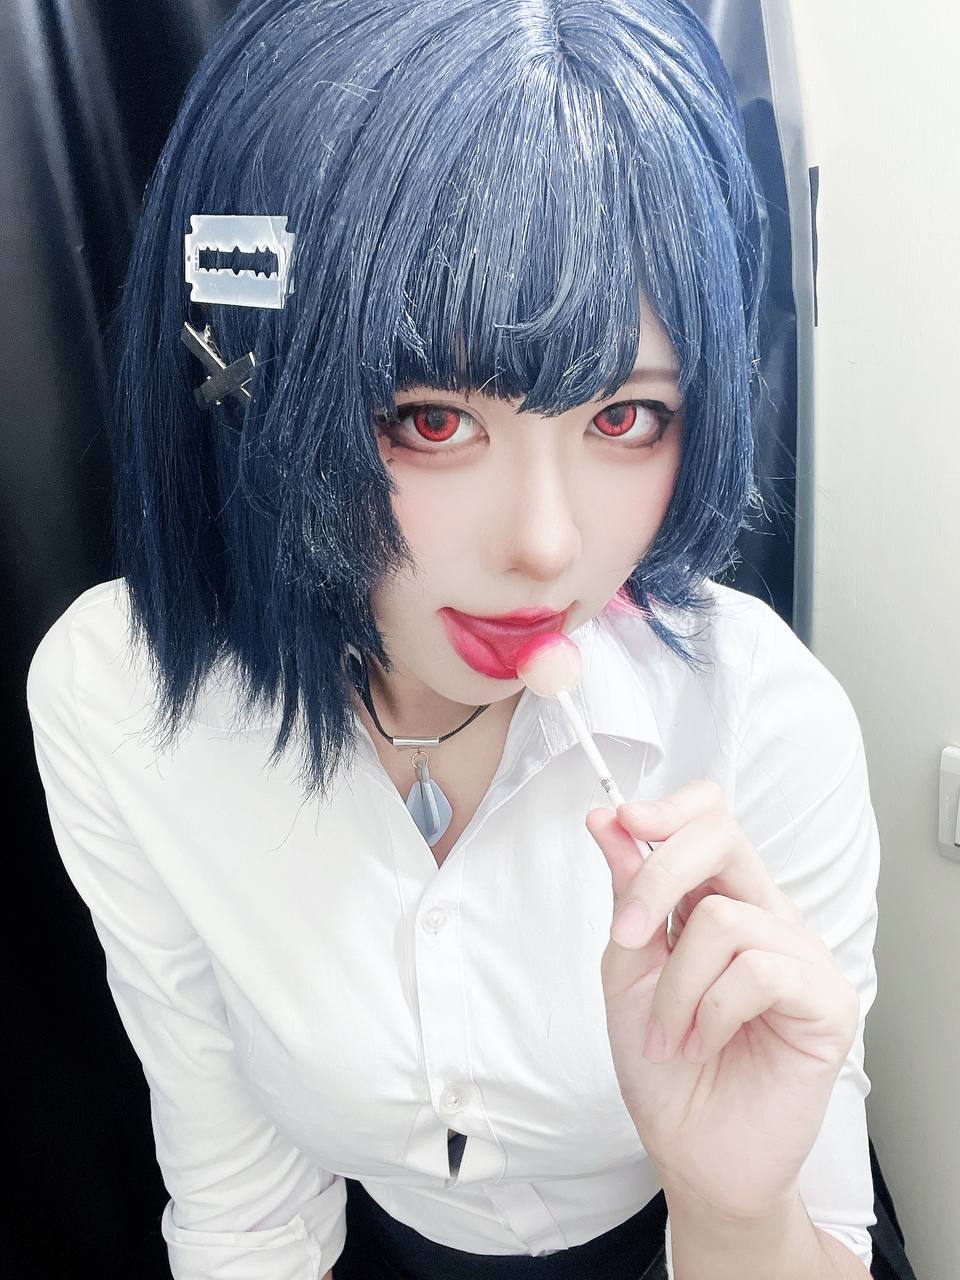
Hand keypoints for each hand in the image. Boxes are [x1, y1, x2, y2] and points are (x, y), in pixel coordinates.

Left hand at [585, 779, 860, 1221]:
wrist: (693, 1153)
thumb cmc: (663, 1065)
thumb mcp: (628, 969)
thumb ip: (627, 896)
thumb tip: (608, 819)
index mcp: (721, 900)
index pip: (712, 817)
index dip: (669, 809)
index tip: (619, 819)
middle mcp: (767, 915)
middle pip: (722, 841)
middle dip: (658, 878)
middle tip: (627, 936)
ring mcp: (802, 955)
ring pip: (725, 920)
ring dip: (676, 987)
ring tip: (670, 1036)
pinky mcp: (827, 1000)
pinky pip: (758, 971)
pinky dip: (712, 1013)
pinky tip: (706, 1044)